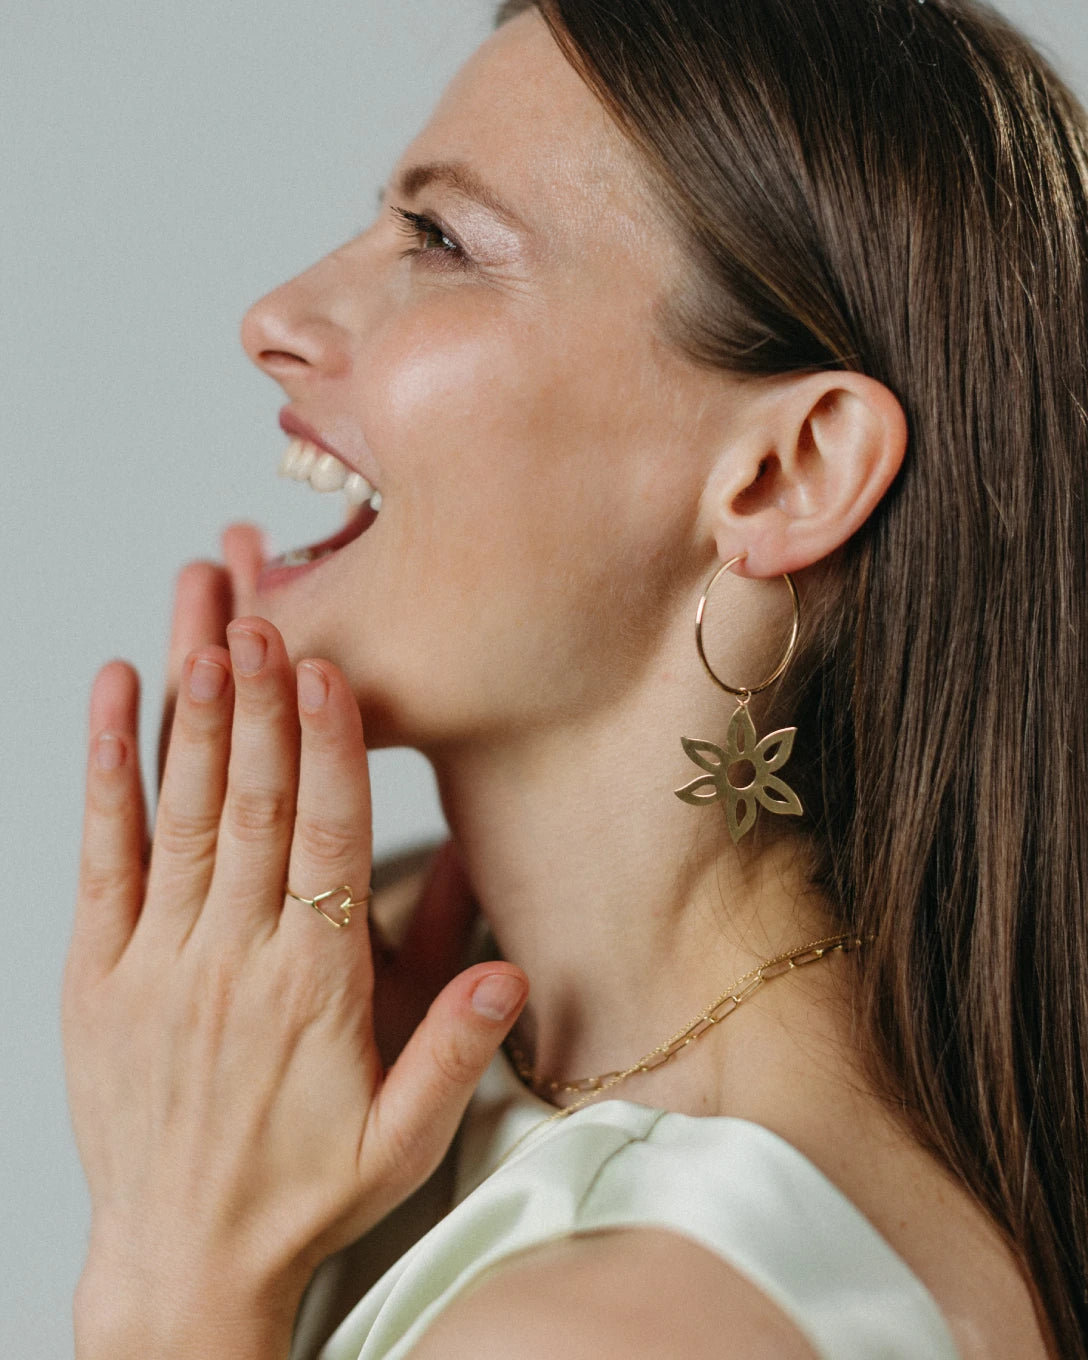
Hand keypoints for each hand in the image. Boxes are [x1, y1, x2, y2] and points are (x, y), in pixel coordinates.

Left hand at [64, 554, 527, 1356]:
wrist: (183, 1264)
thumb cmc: (304, 1193)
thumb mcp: (403, 1138)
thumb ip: (455, 1046)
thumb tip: (513, 968)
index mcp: (312, 989)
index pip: (324, 844)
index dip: (326, 752)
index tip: (327, 671)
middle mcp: (230, 960)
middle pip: (251, 805)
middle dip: (257, 699)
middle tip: (262, 608)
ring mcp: (155, 961)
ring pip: (179, 811)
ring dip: (192, 710)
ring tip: (201, 620)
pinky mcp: (96, 974)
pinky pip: (102, 856)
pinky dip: (106, 772)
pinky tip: (113, 698)